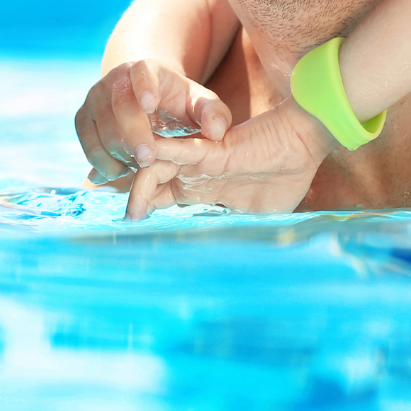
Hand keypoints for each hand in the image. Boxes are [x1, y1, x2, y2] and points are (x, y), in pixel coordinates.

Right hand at [75, 59, 231, 187]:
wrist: (146, 99)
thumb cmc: (178, 103)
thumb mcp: (201, 104)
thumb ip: (214, 114)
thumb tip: (217, 131)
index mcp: (145, 69)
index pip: (142, 72)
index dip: (144, 86)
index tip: (150, 104)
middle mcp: (114, 80)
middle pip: (119, 107)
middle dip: (133, 135)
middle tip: (148, 160)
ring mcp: (94, 99)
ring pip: (101, 129)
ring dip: (120, 153)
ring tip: (140, 168)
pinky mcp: (83, 119)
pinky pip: (88, 144)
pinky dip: (103, 162)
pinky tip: (122, 173)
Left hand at [125, 99, 337, 219]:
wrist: (303, 143)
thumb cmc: (284, 176)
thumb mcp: (256, 217)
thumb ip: (236, 232)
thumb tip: (227, 267)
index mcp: (198, 187)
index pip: (159, 198)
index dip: (138, 208)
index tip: (119, 229)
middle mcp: (192, 171)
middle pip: (146, 180)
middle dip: (123, 195)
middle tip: (106, 210)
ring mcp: (198, 158)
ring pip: (154, 166)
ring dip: (137, 186)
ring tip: (128, 212)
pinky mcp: (209, 149)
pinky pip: (178, 151)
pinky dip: (159, 161)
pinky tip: (142, 176)